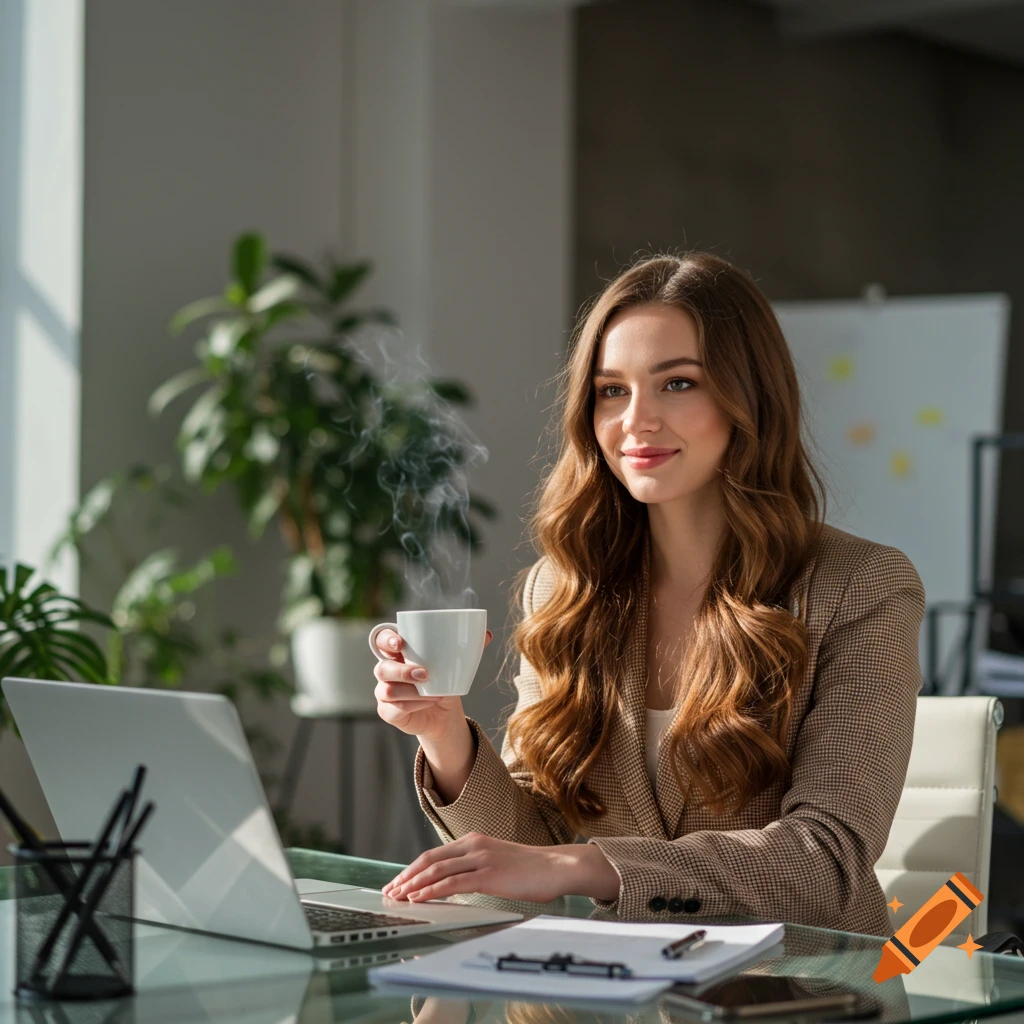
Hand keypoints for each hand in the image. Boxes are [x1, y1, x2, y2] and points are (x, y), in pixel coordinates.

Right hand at [373, 628, 492, 743]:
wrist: (443, 712)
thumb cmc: (444, 680)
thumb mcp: (455, 663)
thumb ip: (469, 647)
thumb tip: (488, 634)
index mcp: (399, 651)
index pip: (381, 639)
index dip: (386, 639)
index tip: (400, 643)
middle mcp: (387, 670)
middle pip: (381, 668)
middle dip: (402, 671)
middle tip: (425, 673)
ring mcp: (384, 691)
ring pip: (387, 690)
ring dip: (411, 692)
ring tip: (433, 692)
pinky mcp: (387, 711)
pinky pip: (394, 708)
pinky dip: (413, 705)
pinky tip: (428, 702)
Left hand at [381, 833, 619, 903]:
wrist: (555, 867)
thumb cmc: (529, 869)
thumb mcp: (496, 861)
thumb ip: (474, 867)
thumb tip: (453, 883)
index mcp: (473, 840)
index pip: (434, 854)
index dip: (412, 868)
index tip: (398, 882)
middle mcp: (473, 845)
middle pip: (430, 860)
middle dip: (406, 877)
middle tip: (390, 891)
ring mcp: (481, 858)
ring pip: (437, 870)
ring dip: (413, 885)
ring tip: (398, 897)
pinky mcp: (488, 874)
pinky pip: (453, 882)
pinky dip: (432, 890)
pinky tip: (419, 898)